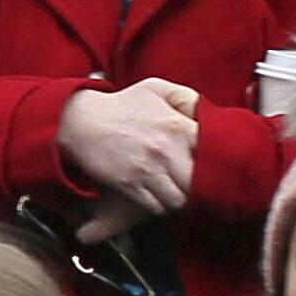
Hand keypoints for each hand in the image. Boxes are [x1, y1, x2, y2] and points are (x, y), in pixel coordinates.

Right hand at [57, 79, 200, 214]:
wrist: (79, 121)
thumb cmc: (119, 106)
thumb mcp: (154, 88)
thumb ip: (186, 96)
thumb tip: (208, 111)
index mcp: (178, 125)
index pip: (214, 153)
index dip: (216, 162)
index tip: (214, 165)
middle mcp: (166, 149)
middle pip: (199, 182)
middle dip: (200, 186)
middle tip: (197, 185)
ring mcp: (148, 170)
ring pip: (180, 199)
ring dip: (180, 198)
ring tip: (177, 191)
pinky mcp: (130, 185)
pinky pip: (157, 207)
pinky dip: (160, 206)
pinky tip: (159, 196)